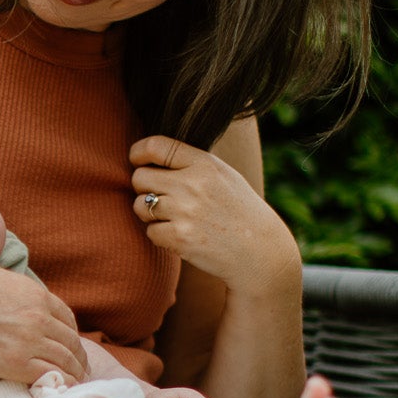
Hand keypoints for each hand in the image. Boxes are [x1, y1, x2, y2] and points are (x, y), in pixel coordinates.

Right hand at [0, 258, 85, 384]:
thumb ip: (13, 293)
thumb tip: (12, 302)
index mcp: (35, 294)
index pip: (67, 319)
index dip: (71, 335)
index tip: (69, 346)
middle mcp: (38, 317)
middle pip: (71, 342)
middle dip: (77, 358)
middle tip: (78, 371)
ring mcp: (28, 341)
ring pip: (66, 362)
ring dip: (73, 374)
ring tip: (73, 385)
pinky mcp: (13, 364)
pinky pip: (51, 377)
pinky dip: (61, 385)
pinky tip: (60, 391)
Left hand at [128, 135, 300, 289]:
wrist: (259, 251)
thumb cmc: (238, 210)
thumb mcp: (223, 175)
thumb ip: (191, 163)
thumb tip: (148, 155)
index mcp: (204, 164)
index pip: (155, 146)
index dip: (138, 154)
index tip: (138, 162)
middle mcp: (193, 184)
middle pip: (139, 177)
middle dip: (144, 187)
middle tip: (161, 197)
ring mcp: (185, 212)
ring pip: (140, 205)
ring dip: (150, 213)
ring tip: (173, 217)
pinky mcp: (179, 237)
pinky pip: (150, 231)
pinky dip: (161, 235)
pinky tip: (181, 235)